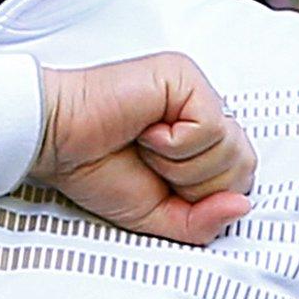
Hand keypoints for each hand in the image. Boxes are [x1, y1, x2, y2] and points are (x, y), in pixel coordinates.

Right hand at [30, 52, 255, 245]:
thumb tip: (242, 208)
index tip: (161, 183)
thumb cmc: (96, 168)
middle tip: (152, 165)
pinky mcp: (184, 76)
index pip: (240, 177)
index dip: (204, 196)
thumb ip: (202, 221)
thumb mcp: (158, 215)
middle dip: (194, 184)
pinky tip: (146, 130)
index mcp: (201, 139)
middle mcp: (203, 111)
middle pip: (243, 166)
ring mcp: (196, 91)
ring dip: (181, 164)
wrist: (55, 140)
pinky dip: (175, 144)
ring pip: (231, 148)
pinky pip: (210, 127)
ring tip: (146, 146)